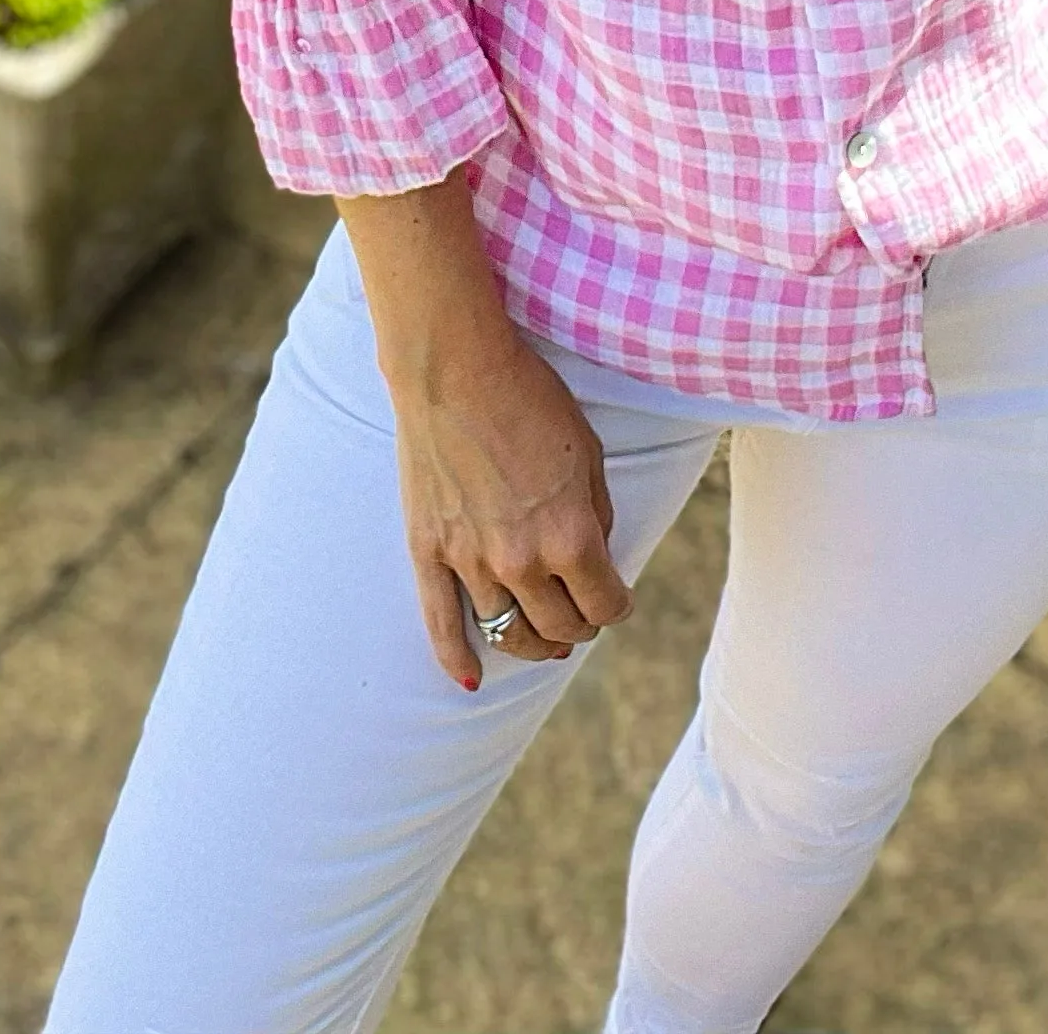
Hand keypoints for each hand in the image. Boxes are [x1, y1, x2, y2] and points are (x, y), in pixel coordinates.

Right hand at [391, 325, 633, 690]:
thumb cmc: (530, 399)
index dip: (617, 605)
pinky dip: (457, 659)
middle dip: (579, 627)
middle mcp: (522, 561)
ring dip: (533, 642)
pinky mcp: (429, 552)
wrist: (456, 367)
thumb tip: (597, 556)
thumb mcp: (588, 453)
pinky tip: (472, 680)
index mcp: (570, 536)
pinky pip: (441, 625)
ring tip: (545, 638)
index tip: (616, 598)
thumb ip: (596, 515)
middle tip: (583, 614)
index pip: (605, 605)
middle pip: (560, 628)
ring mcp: (470, 561)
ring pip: (508, 633)